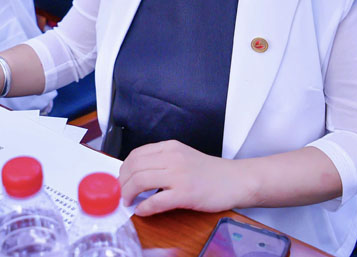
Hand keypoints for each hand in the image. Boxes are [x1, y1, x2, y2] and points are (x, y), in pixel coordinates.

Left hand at [119, 140, 249, 215]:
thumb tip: (137, 173)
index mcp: (171, 147)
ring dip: (128, 194)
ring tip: (129, 202)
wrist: (234, 179)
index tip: (122, 179)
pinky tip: (142, 210)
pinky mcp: (186, 194)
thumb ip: (162, 160)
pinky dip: (144, 208)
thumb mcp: (183, 156)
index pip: (136, 154)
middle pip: (135, 167)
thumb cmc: (209, 171)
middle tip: (122, 193)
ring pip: (141, 181)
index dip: (124, 169)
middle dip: (122, 182)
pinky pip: (156, 201)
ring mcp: (179, 175)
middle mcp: (173, 157)